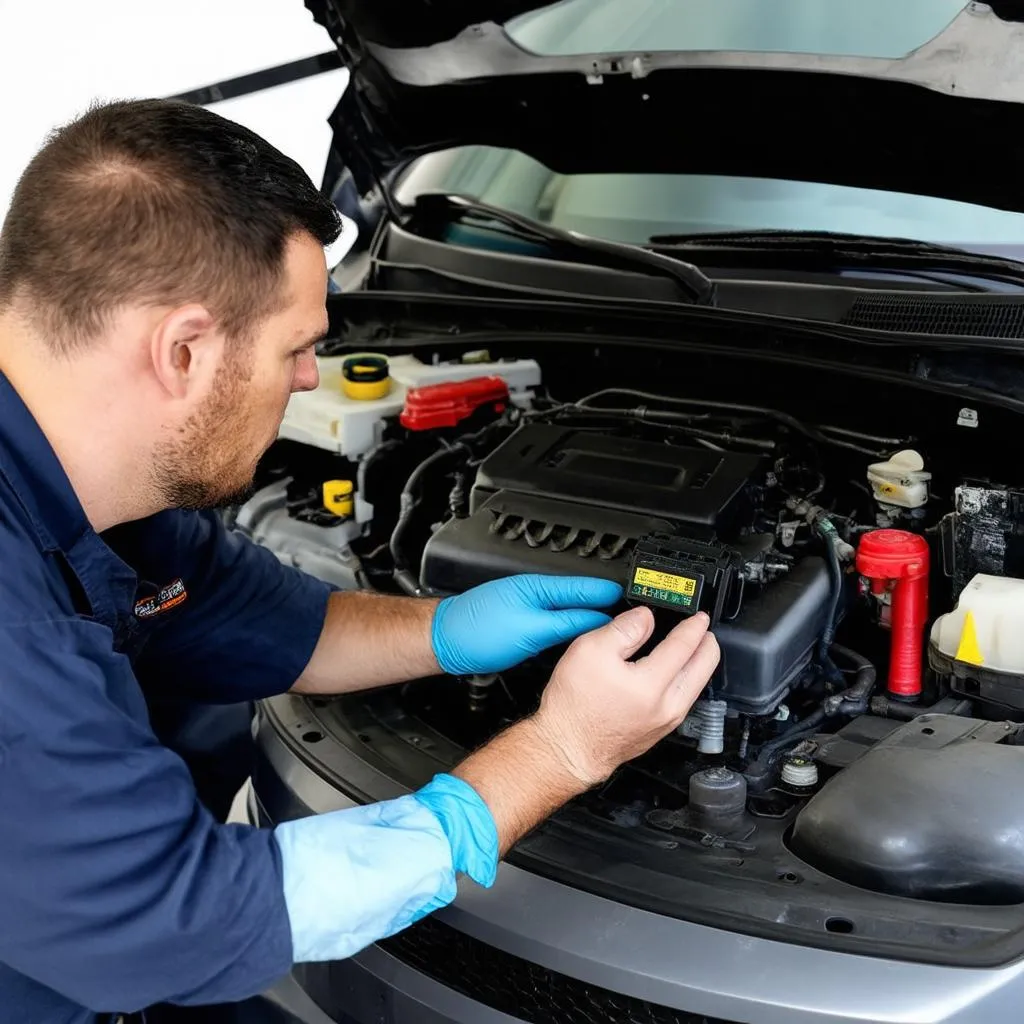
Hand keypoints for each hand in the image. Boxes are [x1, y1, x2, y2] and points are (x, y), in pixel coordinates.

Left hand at [431, 574, 622, 676]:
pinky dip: (573, 629)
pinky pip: (557, 624)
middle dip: (606, 605)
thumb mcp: (531, 628)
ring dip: (591, 618)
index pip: (586, 586)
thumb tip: (598, 619)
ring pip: (569, 612)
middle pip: (580, 599)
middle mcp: (537, 595)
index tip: (637, 596)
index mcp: (540, 587)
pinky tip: (582, 640)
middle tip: (635, 615)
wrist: (446, 642)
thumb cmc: (479, 632)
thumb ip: (566, 622)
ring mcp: (530, 610)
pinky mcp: (524, 626)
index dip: (611, 593)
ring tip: (615, 628)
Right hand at [531, 606, 719, 785]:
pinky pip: (684, 700)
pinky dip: (687, 680)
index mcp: (651, 684)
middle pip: (704, 668)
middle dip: (707, 644)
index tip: (699, 617)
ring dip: (699, 663)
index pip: (684, 646)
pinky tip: (675, 673)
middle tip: (703, 629)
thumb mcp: (590, 651)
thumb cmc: (574, 707)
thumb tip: (645, 617)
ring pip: (697, 686)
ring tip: (692, 648)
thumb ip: (623, 629)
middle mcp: (666, 706)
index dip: (694, 626)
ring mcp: (665, 722)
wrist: (567, 748)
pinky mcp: (658, 731)